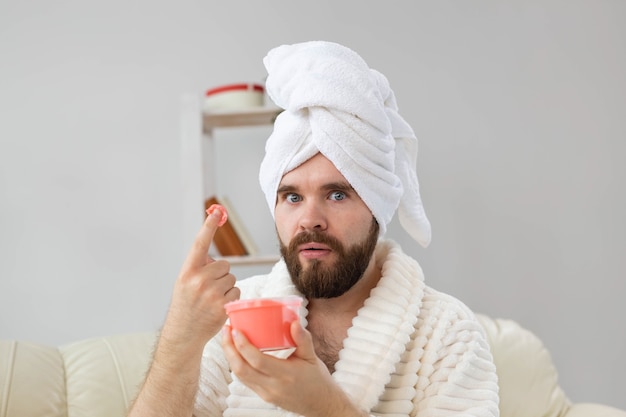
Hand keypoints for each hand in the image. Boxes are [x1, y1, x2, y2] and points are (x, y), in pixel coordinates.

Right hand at [161, 208, 240, 349]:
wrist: (183, 334)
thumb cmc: (186, 306)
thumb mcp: (184, 283)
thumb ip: (199, 268)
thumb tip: (219, 260)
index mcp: (187, 271)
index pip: (200, 244)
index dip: (208, 226)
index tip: (216, 212)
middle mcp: (198, 280)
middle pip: (224, 264)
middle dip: (220, 274)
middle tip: (207, 290)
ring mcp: (211, 293)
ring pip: (232, 278)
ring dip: (226, 287)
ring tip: (211, 299)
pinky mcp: (223, 305)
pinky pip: (236, 291)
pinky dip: (231, 298)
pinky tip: (219, 307)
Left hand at [222, 321, 367, 416]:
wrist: (320, 404)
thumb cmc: (317, 379)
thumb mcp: (312, 356)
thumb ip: (303, 339)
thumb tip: (293, 321)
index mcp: (286, 375)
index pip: (257, 361)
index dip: (243, 346)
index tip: (236, 330)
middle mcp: (273, 386)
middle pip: (241, 369)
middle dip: (229, 349)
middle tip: (226, 330)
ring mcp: (266, 393)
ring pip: (240, 376)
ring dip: (230, 356)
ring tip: (228, 338)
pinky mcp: (263, 396)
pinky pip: (245, 380)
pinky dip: (237, 364)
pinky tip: (236, 352)